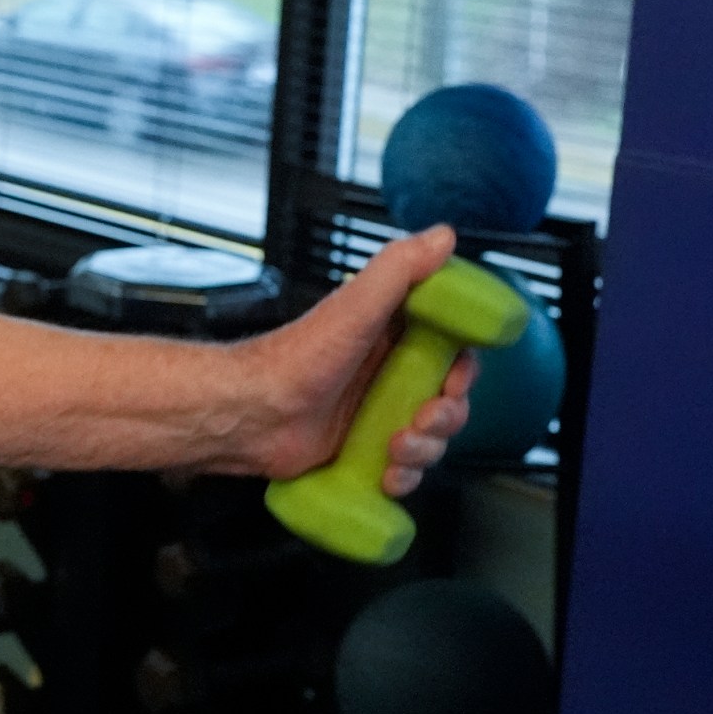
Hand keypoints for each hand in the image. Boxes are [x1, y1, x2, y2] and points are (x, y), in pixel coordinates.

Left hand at [240, 225, 476, 493]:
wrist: (249, 413)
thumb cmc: (297, 357)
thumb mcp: (355, 306)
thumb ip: (400, 269)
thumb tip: (444, 235)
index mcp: (392, 338)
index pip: (453, 354)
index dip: (463, 371)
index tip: (454, 380)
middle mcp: (386, 376)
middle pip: (448, 401)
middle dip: (446, 417)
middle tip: (423, 419)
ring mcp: (373, 416)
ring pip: (429, 440)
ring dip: (425, 450)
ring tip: (394, 448)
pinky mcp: (361, 452)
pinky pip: (402, 471)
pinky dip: (403, 478)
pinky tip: (387, 474)